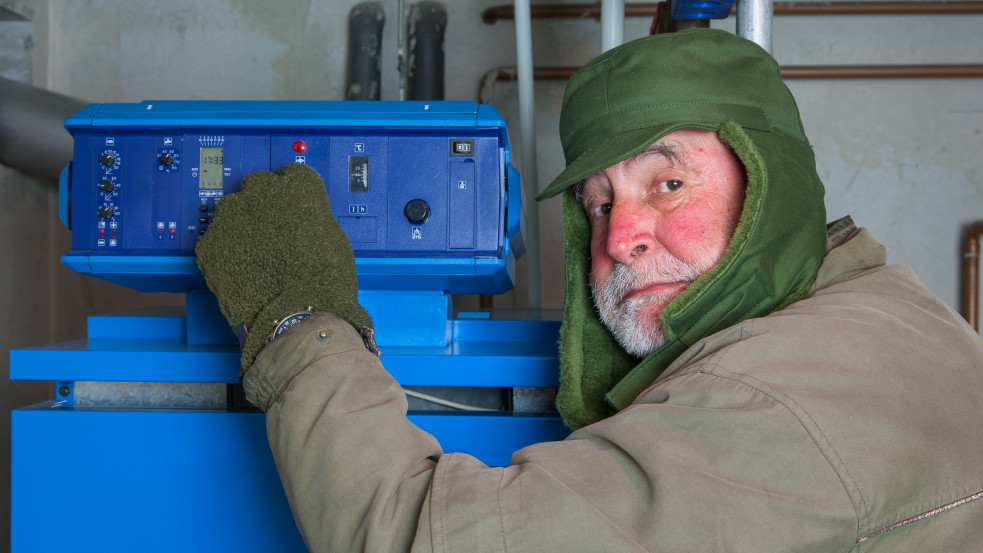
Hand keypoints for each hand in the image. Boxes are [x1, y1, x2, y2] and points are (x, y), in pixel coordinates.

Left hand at [195, 163, 372, 373]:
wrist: (301, 314)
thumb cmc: (325, 279)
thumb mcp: (332, 237)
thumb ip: (312, 218)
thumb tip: (301, 221)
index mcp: (297, 187)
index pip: (290, 175)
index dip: (291, 193)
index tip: (291, 206)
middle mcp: (261, 192)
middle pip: (257, 187)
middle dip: (262, 205)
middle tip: (272, 232)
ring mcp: (231, 216)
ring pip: (231, 211)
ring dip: (240, 227)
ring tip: (255, 255)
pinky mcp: (210, 244)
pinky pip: (215, 242)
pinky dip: (225, 254)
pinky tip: (241, 271)